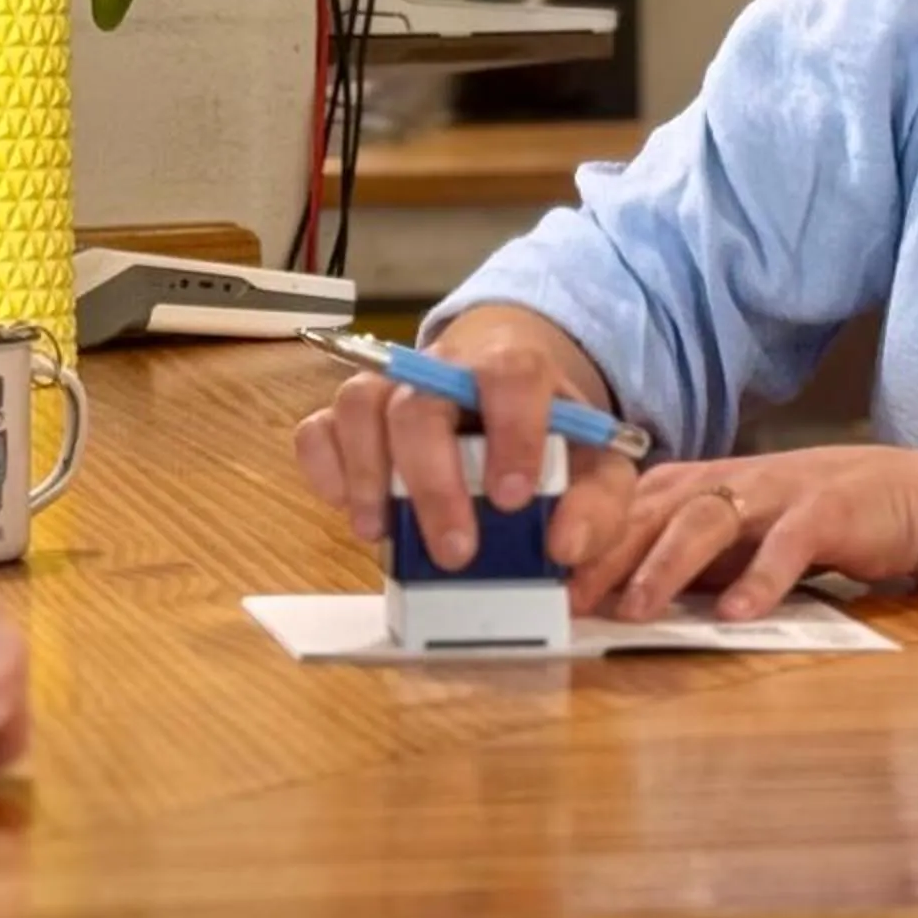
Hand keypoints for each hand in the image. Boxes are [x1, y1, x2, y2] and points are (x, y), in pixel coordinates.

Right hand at [291, 304, 637, 572]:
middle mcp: (442, 365)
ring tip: (381, 533)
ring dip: (367, 475)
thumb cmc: (551, 429)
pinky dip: (324, 468)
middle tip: (455, 552)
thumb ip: (600, 502)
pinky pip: (317, 428)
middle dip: (432, 482)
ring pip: (358, 406)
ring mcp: (391, 387)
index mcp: (511, 364)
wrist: (510, 387)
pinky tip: (348, 507)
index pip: (508, 374)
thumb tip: (565, 546)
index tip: (513, 497)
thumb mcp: (599, 461)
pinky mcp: (352, 416)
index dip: (509, 431)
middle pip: (418, 404)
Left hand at [570, 444, 917, 621]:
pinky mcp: (831, 511)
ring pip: (709, 520)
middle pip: (654, 509)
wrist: (917, 498)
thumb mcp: (741, 540)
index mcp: (705, 485)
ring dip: (667, 566)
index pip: (631, 506)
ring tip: (636, 609)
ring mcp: (781, 491)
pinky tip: (736, 614)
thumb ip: (687, 559)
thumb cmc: (816, 524)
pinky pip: (790, 546)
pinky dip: (761, 578)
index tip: (545, 580)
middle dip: (607, 552)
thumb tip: (613, 595)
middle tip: (568, 597)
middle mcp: (734, 480)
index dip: (586, 538)